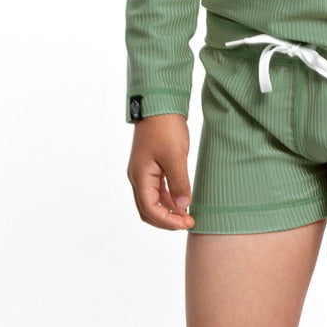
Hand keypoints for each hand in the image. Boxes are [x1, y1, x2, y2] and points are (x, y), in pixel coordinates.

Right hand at [127, 112, 195, 229]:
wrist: (160, 103)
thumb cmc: (165, 127)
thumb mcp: (176, 156)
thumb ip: (179, 183)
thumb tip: (183, 207)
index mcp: (140, 176)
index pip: (150, 209)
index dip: (168, 221)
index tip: (187, 224)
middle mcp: (138, 177)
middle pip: (148, 209)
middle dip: (166, 220)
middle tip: (188, 223)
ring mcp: (144, 171)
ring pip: (153, 200)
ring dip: (168, 210)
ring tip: (187, 215)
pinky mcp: (151, 165)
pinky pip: (158, 189)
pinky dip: (169, 199)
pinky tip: (183, 201)